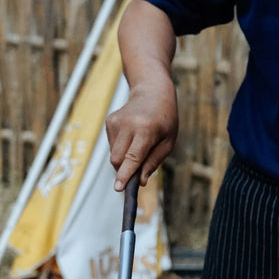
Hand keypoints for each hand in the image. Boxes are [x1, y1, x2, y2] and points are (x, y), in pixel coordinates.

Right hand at [105, 75, 177, 190]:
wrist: (152, 91)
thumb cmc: (165, 119)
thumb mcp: (168, 141)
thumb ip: (153, 162)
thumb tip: (139, 182)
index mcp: (146, 129)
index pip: (133, 156)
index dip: (125, 174)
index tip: (118, 188)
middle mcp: (128, 125)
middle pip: (118, 160)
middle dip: (124, 171)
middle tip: (135, 172)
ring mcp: (116, 122)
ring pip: (113, 155)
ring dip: (124, 158)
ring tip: (139, 143)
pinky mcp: (109, 122)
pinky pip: (112, 146)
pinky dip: (121, 148)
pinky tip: (132, 135)